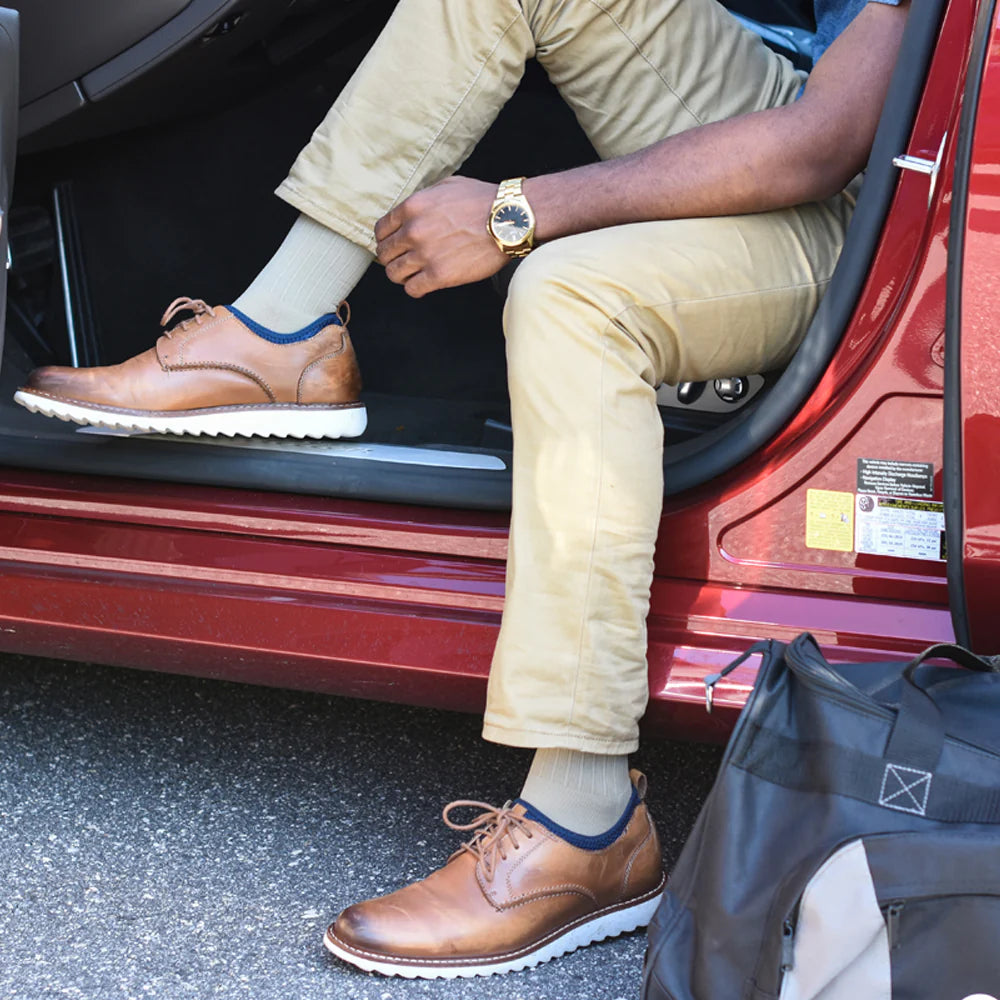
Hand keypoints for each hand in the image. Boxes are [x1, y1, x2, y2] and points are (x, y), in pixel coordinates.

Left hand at [374, 176, 508, 297]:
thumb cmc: (483, 200)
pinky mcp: (439, 275)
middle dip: (392, 258)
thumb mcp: (447, 186)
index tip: (394, 244)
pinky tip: (425, 283)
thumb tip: (414, 211)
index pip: (381, 229)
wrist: (508, 220)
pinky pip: (412, 289)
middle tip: (403, 260)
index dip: (385, 239)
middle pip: (384, 253)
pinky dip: (415, 288)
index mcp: (412, 207)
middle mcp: (413, 231)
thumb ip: (424, 199)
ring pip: (394, 274)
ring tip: (414, 273)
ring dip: (402, 275)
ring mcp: (425, 255)